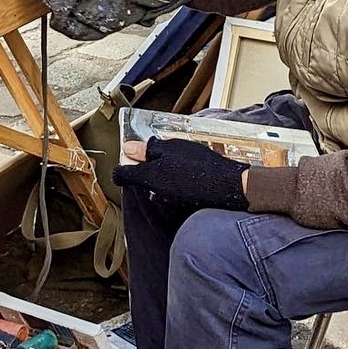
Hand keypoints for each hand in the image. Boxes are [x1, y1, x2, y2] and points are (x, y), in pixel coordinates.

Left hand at [114, 137, 249, 210]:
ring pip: (156, 182)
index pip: (121, 176)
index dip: (122, 163)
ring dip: (163, 171)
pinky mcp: (181, 201)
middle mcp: (153, 192)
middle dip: (146, 165)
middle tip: (160, 150)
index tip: (130, 154)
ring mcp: (167, 199)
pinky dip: (175, 179)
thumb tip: (128, 147)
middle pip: (139, 178)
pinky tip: (189, 170)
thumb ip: (147, 149)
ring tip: (179, 159)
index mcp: (147, 177)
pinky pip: (170, 188)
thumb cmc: (198, 165)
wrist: (226, 185)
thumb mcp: (171, 148)